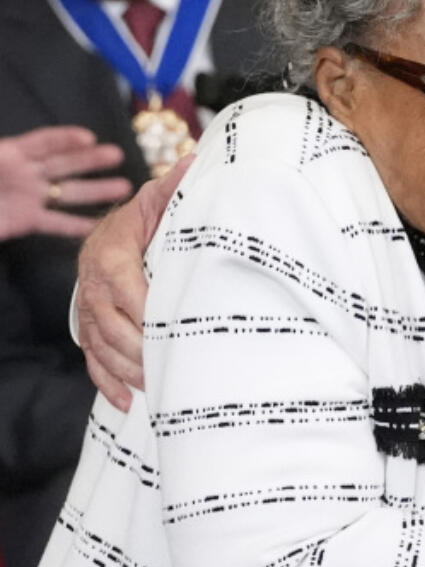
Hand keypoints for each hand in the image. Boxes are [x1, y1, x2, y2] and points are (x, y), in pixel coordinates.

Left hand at [0, 126, 131, 241]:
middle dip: (92, 160)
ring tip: (122, 188)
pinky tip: (96, 224)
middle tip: (117, 156)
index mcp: (10, 154)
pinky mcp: (26, 220)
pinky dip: (77, 225)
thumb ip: (1, 154)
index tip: (88, 139)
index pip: (44, 142)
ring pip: (68, 192)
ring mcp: (29, 197)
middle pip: (64, 163)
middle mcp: (25, 174)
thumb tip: (9, 148)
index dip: (66, 139)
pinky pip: (56, 222)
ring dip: (96, 190)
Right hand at [77, 156, 191, 409]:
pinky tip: (127, 403)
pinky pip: (92, 362)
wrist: (108, 236)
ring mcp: (89, 312)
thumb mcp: (155, 200)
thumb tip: (193, 163)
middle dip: (141, 352)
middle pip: (114, 328)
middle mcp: (94, 287)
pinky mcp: (88, 330)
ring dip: (128, 372)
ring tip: (155, 387)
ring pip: (102, 349)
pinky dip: (108, 385)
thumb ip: (173, 188)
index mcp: (112, 256)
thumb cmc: (142, 220)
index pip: (130, 291)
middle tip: (169, 369)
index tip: (175, 331)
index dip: (150, 314)